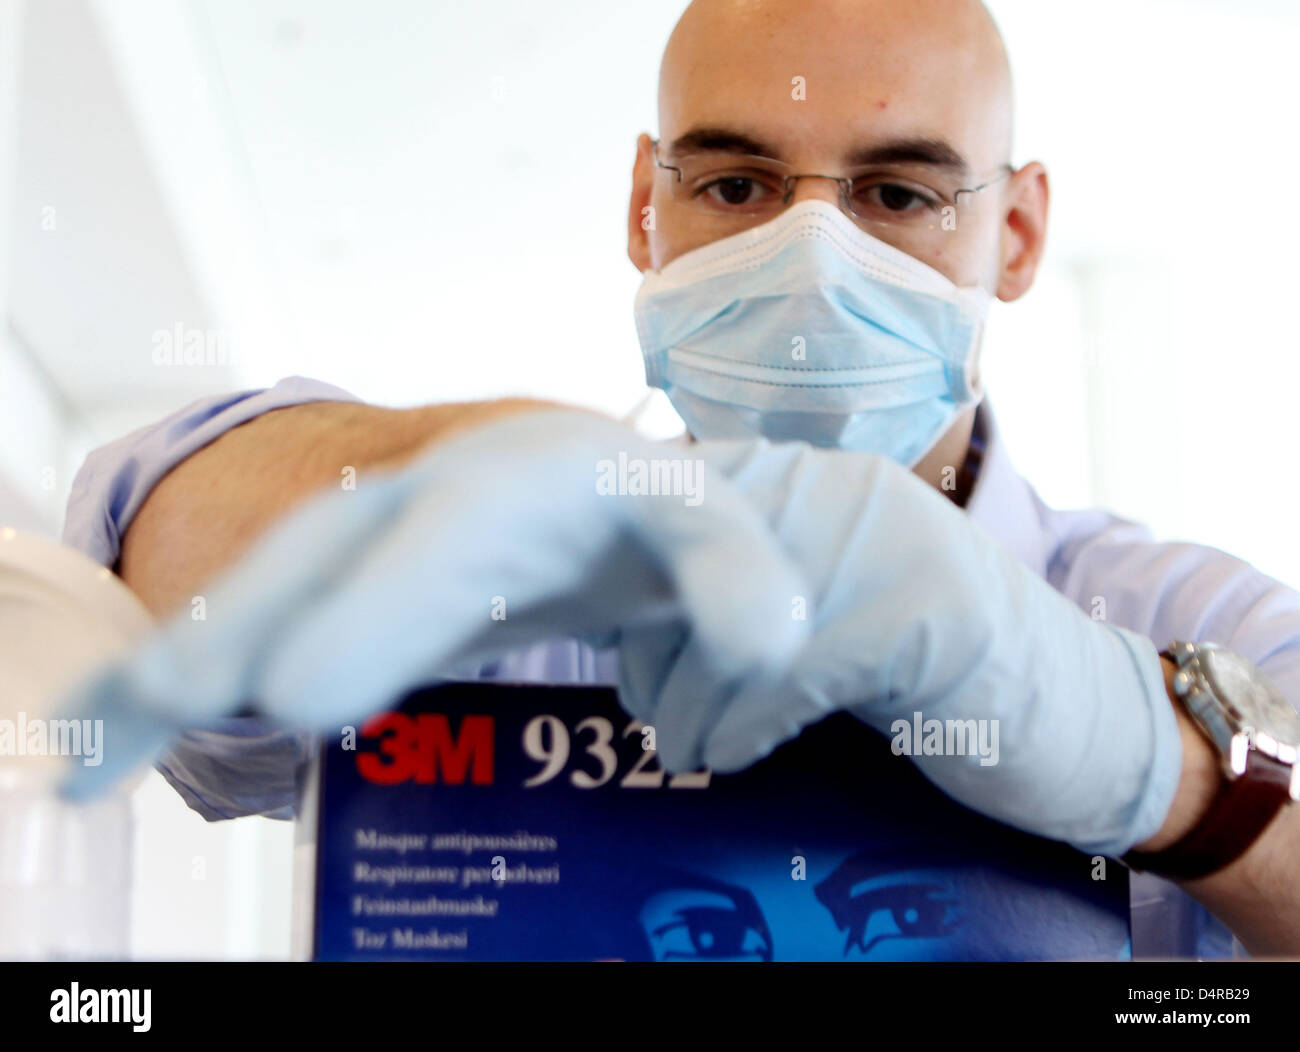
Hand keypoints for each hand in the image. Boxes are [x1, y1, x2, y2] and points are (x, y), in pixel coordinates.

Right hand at [56, 410, 809, 801]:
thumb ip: (739, 582)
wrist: (598, 491)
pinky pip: (257, 627)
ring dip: (184, 659)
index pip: (452, 528)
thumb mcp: (707, 535)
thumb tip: (760, 649)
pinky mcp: (350, 593)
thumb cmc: (653, 517)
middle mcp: (432, 497)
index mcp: (525, 479)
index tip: (297, 694)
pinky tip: (110, 741)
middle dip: (248, 627)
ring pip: (270, 587)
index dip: (372, 606)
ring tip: (96, 745)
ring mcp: (379, 542)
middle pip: (327, 552)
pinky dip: (181, 679)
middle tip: (170, 714)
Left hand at [625, 438, 1182, 856]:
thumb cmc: (933, 669)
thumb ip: (755, 577)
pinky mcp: (927, 618)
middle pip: (703, 557)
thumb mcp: (834, 599)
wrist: (1077, 716)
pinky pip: (792, 669)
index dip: (640, 575)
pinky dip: (743, 723)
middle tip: (644, 708)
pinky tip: (729, 754)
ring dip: (689, 699)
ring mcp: (895, 546)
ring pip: (740, 619)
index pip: (693, 495)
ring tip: (679, 745)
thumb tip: (629, 605)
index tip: (622, 644)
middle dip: (655, 646)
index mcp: (825, 476)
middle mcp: (854, 489)